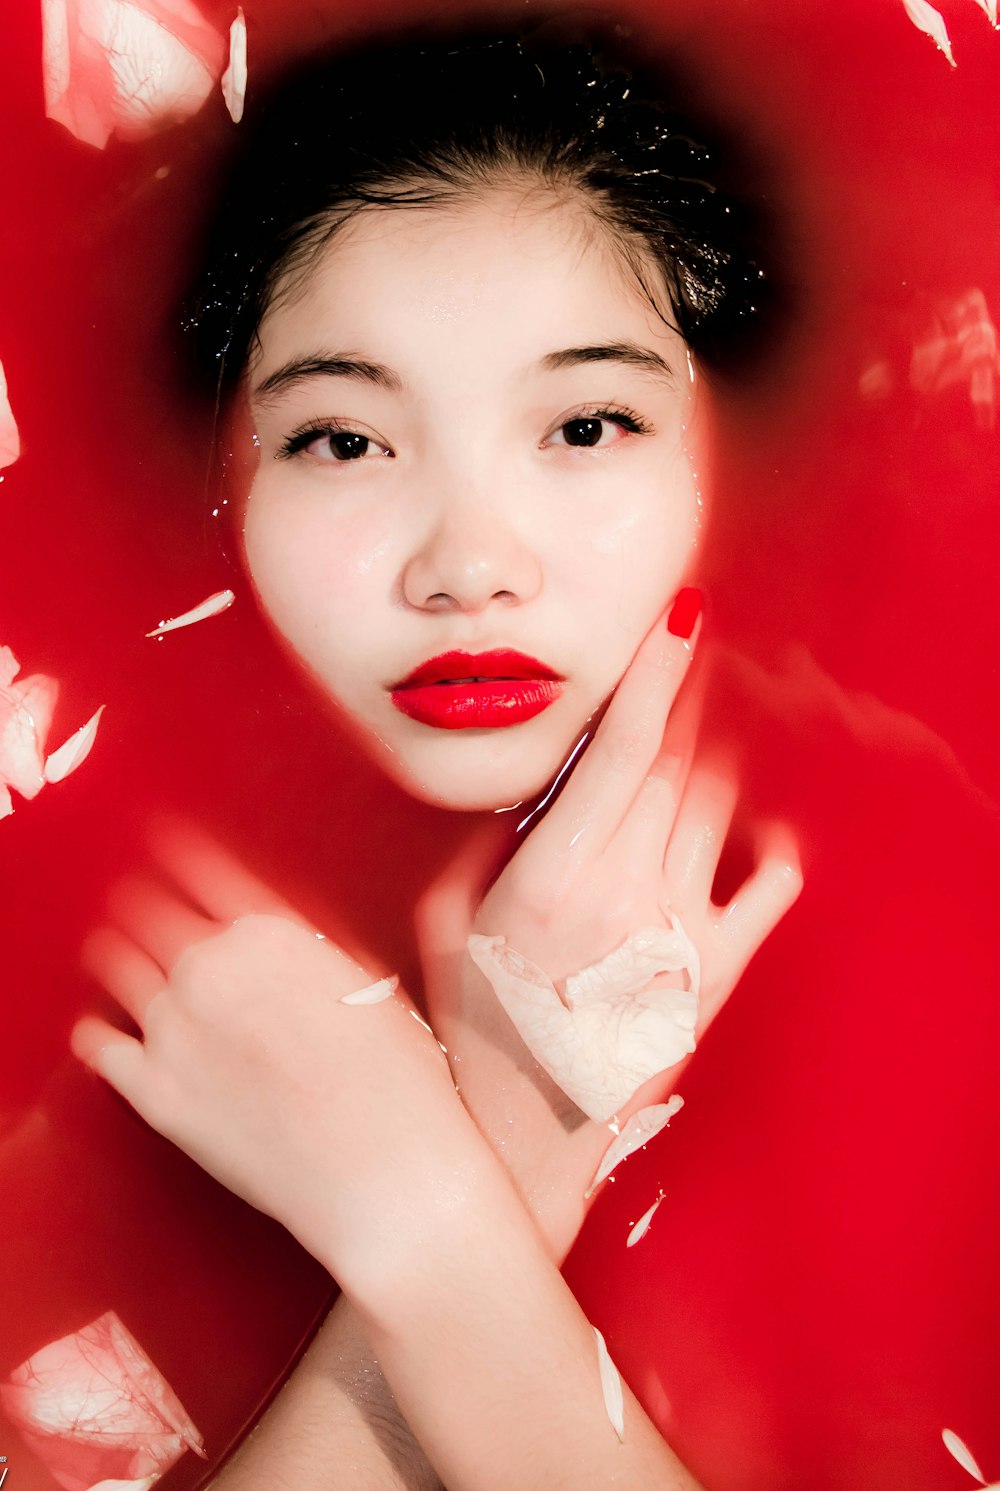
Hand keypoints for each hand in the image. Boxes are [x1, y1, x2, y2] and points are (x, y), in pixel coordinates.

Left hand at [72, 828, 472, 1291]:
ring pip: (113, 964)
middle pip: (144, 908)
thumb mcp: (366, 980)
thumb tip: (271, 924)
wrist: (388, 1174)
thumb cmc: (398, 1078)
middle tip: (139, 907)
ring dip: (118, 955)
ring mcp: (174, 1028)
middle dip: (143, 905)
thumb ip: (306, 941)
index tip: (163, 850)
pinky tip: (110, 1026)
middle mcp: (210, 965)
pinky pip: (97, 1042)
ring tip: (117, 955)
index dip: (175, 856)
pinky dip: (100, 1028)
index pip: (197, 868)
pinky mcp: (153, 1092)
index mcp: (269, 929)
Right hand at [417, 605, 802, 1254]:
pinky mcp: (714, 974)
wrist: (524, 1139)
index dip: (655, 672)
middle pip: (678, 763)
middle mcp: (625, 892)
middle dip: (687, 699)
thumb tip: (530, 792)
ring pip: (718, 810)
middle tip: (690, 657)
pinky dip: (777, 855)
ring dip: (716, 759)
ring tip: (707, 733)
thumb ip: (480, 847)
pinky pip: (768, 894)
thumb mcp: (444, 927)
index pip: (622, 748)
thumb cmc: (471, 1031)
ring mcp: (678, 932)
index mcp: (552, 874)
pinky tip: (772, 836)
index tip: (677, 617)